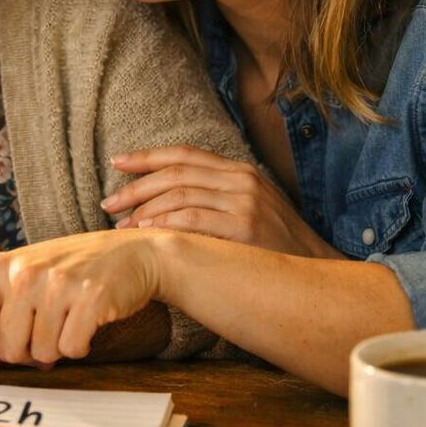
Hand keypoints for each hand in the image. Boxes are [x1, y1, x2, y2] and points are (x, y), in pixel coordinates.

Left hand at [0, 230, 164, 395]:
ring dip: (57, 347)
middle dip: (27, 351)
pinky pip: (72, 350)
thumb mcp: (27, 287)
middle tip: (48, 325)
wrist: (132, 252)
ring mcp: (56, 284)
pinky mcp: (89, 297)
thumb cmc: (72, 272)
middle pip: (7, 349)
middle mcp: (23, 273)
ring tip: (70, 317)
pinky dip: (81, 345)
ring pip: (41, 354)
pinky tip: (89, 320)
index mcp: (0, 268)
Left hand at [102, 145, 340, 258]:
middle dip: (136, 187)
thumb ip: (215, 198)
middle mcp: (242, 179)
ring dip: (144, 210)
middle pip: (176, 173)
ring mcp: (245, 202)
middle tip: (109, 203)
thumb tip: (164, 202)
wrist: (316, 272)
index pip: (185, 154)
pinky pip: (193, 219)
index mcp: (240, 171)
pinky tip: (146, 233)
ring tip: (123, 226)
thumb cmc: (273, 248)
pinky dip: (164, 224)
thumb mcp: (248, 210)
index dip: (147, 156)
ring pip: (180, 194)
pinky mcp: (245, 227)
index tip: (116, 163)